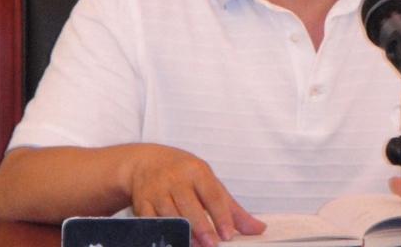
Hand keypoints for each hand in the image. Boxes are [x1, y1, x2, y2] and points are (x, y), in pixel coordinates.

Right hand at [128, 145, 265, 246]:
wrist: (146, 161)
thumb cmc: (184, 174)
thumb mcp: (209, 183)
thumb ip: (231, 208)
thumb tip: (258, 229)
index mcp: (197, 171)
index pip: (211, 193)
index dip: (220, 214)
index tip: (228, 234)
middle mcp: (176, 178)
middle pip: (189, 204)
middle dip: (200, 226)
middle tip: (212, 244)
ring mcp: (157, 190)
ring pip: (169, 214)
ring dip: (181, 232)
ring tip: (194, 245)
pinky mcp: (141, 202)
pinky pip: (149, 221)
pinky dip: (160, 233)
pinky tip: (170, 241)